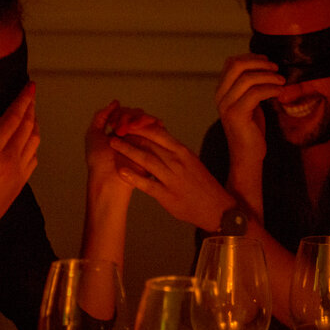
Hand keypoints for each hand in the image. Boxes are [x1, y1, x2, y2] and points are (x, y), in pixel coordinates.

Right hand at [0, 82, 38, 245]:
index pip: (13, 118)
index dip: (23, 100)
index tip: (30, 87)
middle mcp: (9, 159)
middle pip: (27, 127)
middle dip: (31, 108)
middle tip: (31, 94)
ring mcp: (18, 172)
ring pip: (34, 142)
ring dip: (34, 125)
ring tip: (31, 113)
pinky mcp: (21, 183)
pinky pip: (34, 158)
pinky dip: (34, 144)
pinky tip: (28, 141)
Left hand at [85, 100, 159, 192]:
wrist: (109, 178)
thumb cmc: (98, 161)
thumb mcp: (93, 134)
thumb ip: (102, 116)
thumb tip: (116, 102)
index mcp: (118, 131)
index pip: (124, 113)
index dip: (119, 114)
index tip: (112, 124)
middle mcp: (131, 134)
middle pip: (136, 114)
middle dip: (128, 116)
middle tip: (120, 129)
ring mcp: (143, 139)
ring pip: (145, 120)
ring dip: (137, 119)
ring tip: (127, 129)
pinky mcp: (153, 146)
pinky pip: (156, 129)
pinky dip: (149, 124)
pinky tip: (140, 127)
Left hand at [108, 123, 234, 231]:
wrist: (217, 208)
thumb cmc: (202, 184)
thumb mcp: (191, 161)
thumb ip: (174, 151)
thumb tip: (158, 137)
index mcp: (182, 151)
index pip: (158, 133)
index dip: (140, 126)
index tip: (126, 121)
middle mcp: (177, 161)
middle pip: (149, 143)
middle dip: (130, 134)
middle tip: (114, 128)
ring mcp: (172, 178)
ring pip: (146, 160)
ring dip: (127, 150)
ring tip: (112, 143)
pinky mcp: (167, 195)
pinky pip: (147, 184)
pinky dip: (133, 177)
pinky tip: (120, 171)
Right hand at [214, 53, 283, 164]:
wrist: (247, 156)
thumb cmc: (251, 130)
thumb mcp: (250, 102)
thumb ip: (251, 86)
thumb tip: (266, 66)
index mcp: (222, 91)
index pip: (232, 62)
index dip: (252, 58)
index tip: (268, 62)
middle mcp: (220, 96)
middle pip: (237, 65)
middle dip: (260, 63)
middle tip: (276, 69)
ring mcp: (227, 105)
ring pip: (248, 78)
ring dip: (269, 76)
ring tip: (282, 82)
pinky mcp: (237, 114)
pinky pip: (256, 93)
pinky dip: (271, 89)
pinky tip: (280, 92)